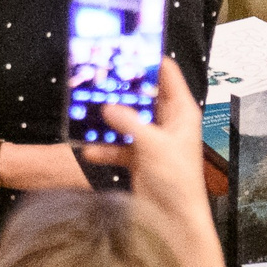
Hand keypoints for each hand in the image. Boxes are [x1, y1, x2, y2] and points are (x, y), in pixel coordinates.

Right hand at [79, 61, 222, 266]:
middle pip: (142, 95)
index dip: (148, 58)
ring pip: (126, 119)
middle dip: (120, 88)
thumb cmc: (176, 179)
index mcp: (181, 111)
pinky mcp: (139, 159)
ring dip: (108, 118)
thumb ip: (129, 122)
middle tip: (95, 75)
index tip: (124, 46)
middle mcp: (168, 122)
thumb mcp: (152, 144)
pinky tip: (88, 149)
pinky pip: (118, 146)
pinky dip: (104, 147)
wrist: (174, 221)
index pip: (167, 74)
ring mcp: (152, 140)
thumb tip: (107, 106)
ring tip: (85, 108)